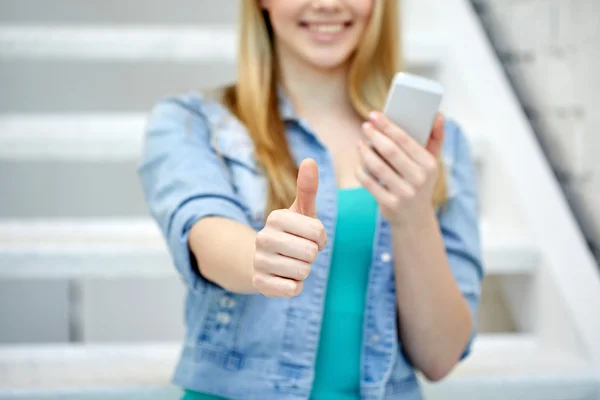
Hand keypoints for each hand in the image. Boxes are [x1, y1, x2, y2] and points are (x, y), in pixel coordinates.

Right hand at [252, 158, 327, 297]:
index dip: (320, 239)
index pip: (318, 233)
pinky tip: (285, 278)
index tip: (310, 237)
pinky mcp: (259, 283)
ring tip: (292, 263)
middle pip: (310, 253)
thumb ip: (308, 187)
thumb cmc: (292, 232)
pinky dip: (295, 286)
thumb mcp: (302, 211)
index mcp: (276, 217)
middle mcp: (263, 237)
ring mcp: (259, 261)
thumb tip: (310, 160)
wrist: (265, 259)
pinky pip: (292, 289)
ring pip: (302, 272)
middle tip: (300, 252)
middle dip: (311, 255)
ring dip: (303, 271)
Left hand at [356, 111, 444, 225]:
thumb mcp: (431, 164)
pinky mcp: (391, 204)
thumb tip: (439, 115)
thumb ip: (435, 139)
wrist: (415, 218)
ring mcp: (405, 193)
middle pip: (390, 151)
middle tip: (365, 126)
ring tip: (359, 143)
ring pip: (378, 167)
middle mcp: (419, 179)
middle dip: (375, 136)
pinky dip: (361, 171)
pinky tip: (359, 164)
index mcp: (430, 165)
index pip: (406, 140)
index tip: (374, 115)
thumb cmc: (420, 183)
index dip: (388, 126)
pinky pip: (370, 183)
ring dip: (365, 153)